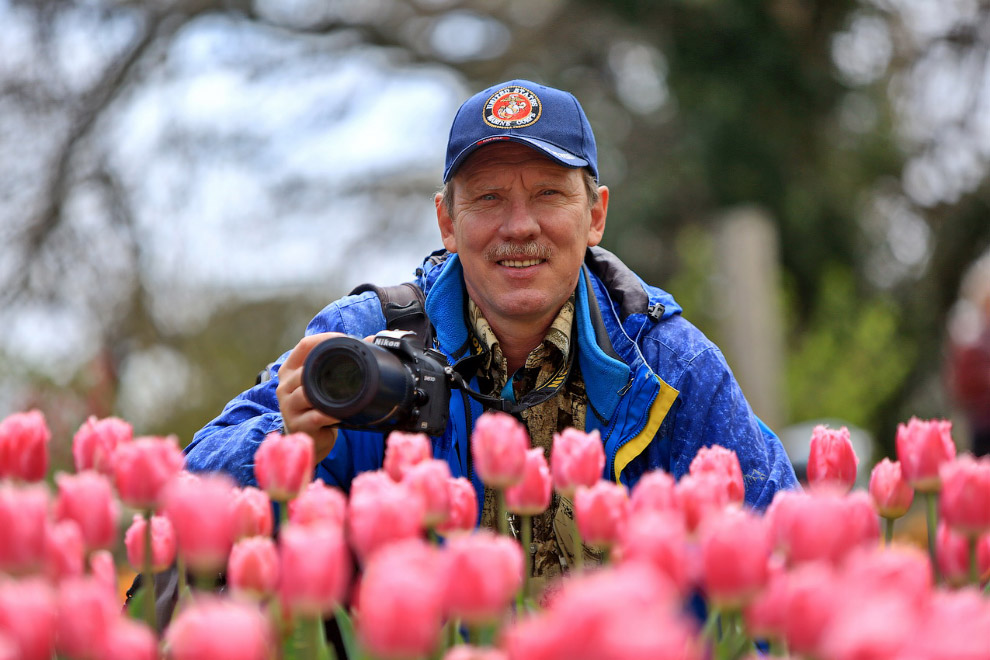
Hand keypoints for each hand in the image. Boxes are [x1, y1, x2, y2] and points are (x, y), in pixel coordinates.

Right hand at [276, 332, 347, 466]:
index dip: (326, 339)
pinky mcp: (298, 424)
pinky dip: (331, 413)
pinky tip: (342, 412)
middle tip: (356, 365)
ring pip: (307, 392)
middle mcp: (284, 385)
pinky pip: (316, 416)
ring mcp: (288, 406)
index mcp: (290, 369)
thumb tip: (373, 339)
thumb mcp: (321, 381)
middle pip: (306, 369)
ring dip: (330, 392)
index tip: (347, 340)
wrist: (311, 437)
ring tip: (350, 390)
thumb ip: (338, 359)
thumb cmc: (317, 405)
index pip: (305, 345)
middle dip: (332, 365)